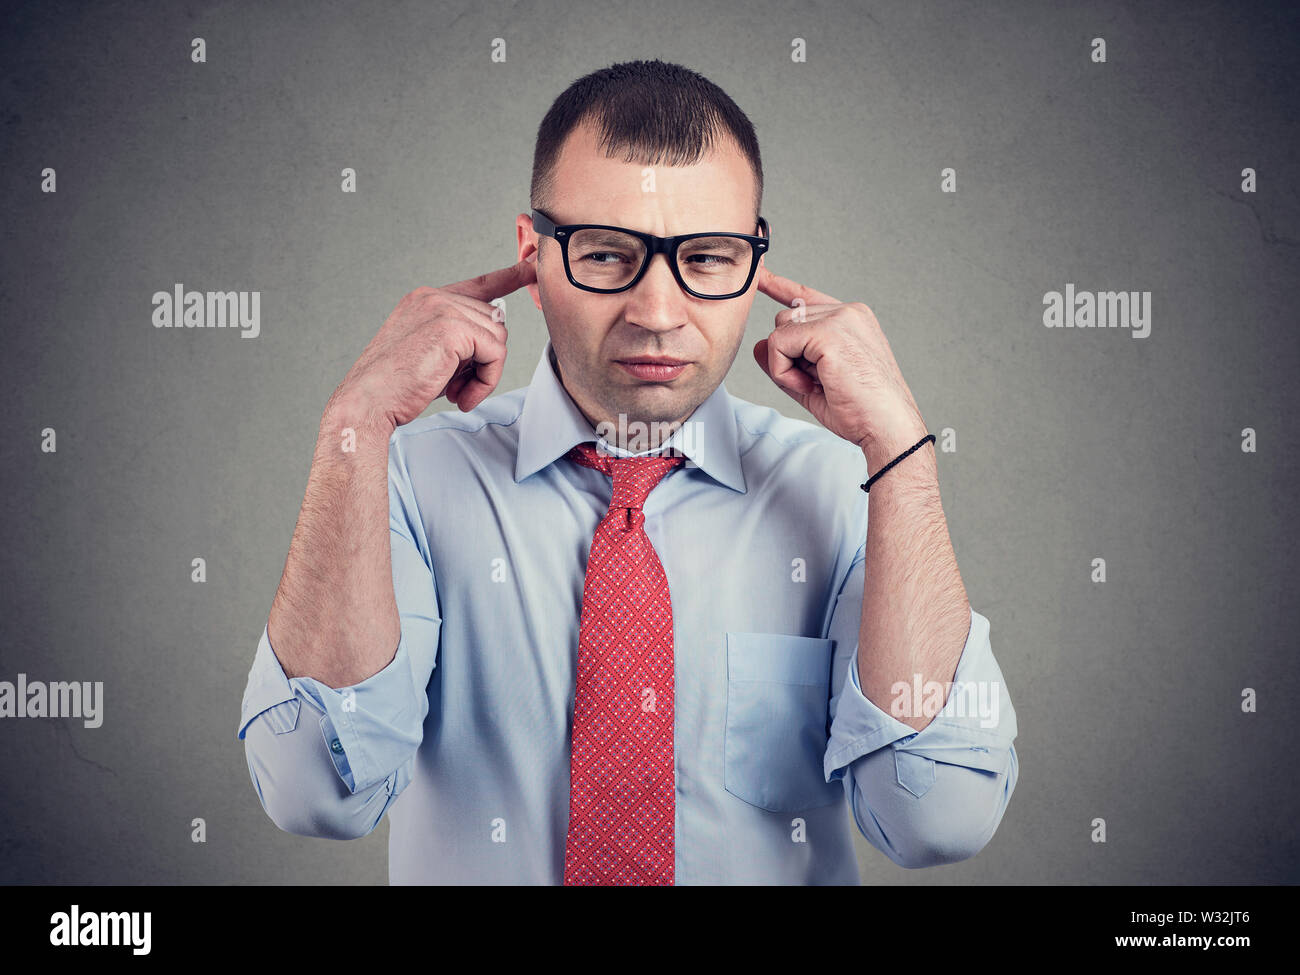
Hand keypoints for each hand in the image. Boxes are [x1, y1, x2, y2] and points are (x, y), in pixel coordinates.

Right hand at [333, 255, 537, 429]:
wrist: (369, 402)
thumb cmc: (397, 387)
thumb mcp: (433, 355)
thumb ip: (463, 341)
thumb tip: (497, 339)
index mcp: (426, 299)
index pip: (478, 284)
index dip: (508, 276)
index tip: (530, 267)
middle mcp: (434, 296)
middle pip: (494, 321)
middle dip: (484, 359)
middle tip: (459, 387)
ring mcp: (442, 308)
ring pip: (498, 337)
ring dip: (485, 373)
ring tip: (457, 392)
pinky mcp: (452, 327)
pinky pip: (495, 352)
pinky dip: (486, 380)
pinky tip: (461, 395)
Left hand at [753, 265, 927, 458]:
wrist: (886, 426)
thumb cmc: (860, 411)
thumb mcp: (812, 384)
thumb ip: (785, 362)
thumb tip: (759, 346)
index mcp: (851, 320)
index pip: (807, 297)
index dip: (780, 286)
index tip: (761, 274)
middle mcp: (848, 312)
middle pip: (785, 320)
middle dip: (788, 355)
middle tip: (815, 383)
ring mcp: (840, 318)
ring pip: (780, 331)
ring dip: (786, 365)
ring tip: (818, 385)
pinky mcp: (829, 332)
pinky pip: (779, 344)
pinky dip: (783, 371)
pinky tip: (810, 384)